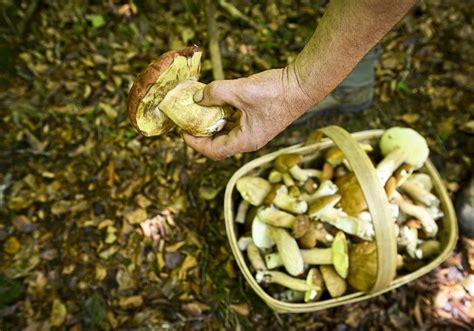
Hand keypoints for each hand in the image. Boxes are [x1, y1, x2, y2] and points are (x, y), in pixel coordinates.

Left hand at [182, 67, 314, 159]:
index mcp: (245, 141)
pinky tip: (217, 101)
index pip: (214, 151)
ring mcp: (254, 131)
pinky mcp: (258, 120)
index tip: (182, 131)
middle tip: (187, 120)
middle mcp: (249, 140)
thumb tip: (198, 97)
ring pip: (227, 132)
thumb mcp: (240, 90)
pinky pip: (236, 122)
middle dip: (201, 132)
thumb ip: (216, 93)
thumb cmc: (276, 92)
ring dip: (212, 122)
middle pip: (219, 144)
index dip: (195, 143)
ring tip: (199, 108)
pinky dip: (224, 114)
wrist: (302, 85)